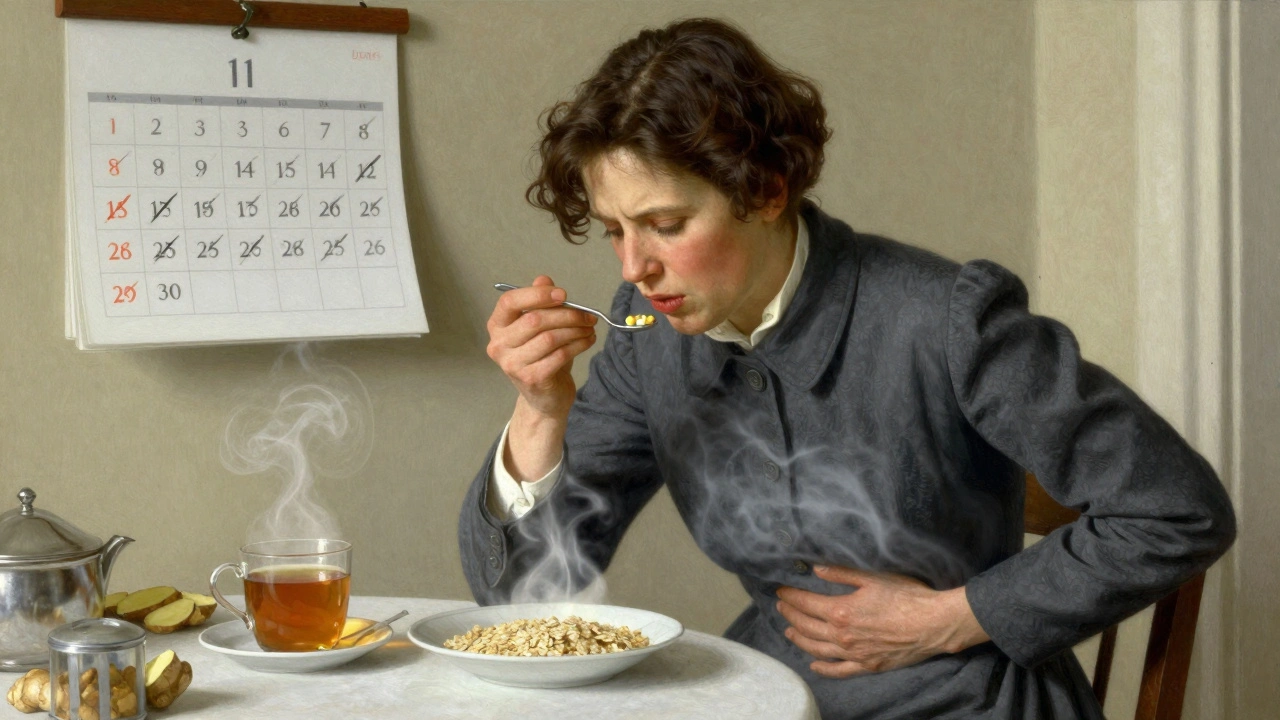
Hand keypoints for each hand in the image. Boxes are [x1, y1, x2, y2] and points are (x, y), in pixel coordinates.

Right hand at [487, 276, 597, 479]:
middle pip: (535, 320)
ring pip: (550, 338)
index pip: (510, 302)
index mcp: (497, 326)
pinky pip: (560, 355)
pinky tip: (588, 341)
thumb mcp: (540, 327)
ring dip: (576, 330)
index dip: (537, 294)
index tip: (563, 294)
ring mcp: (512, 364)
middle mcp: (499, 345)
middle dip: (567, 314)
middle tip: (588, 315)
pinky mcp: (531, 379)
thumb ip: (539, 303)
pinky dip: (578, 345)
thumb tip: (544, 279)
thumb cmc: (542, 357)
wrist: (544, 398)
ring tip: (590, 328)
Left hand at [775, 564, 988, 677]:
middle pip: (807, 626)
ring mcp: (854, 654)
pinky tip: (814, 664)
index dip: (791, 596)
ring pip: (817, 649)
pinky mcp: (867, 666)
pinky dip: (823, 668)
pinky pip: (839, 670)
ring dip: (800, 639)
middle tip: (782, 607)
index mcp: (841, 611)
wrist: (933, 624)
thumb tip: (816, 569)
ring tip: (789, 632)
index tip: (781, 590)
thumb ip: (841, 574)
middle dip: (791, 615)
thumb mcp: (872, 577)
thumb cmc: (906, 596)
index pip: (806, 603)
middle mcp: (842, 636)